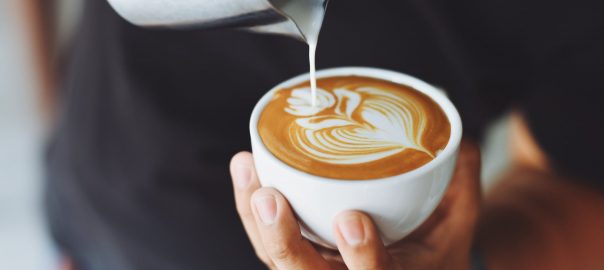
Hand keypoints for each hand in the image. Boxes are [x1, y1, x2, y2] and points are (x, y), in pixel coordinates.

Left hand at [230, 140, 480, 269]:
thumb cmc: (434, 250)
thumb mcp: (458, 220)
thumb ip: (460, 180)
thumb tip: (457, 135)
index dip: (364, 257)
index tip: (353, 221)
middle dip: (284, 241)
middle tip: (270, 199)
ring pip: (277, 259)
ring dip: (255, 219)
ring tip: (247, 169)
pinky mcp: (300, 258)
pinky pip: (267, 243)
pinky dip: (251, 210)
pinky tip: (246, 170)